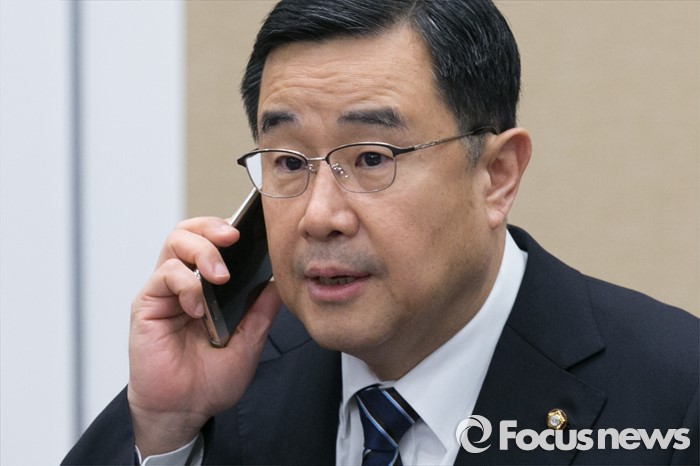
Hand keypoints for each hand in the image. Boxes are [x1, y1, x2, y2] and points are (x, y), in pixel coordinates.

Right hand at [126, 217, 280, 456]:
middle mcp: (185, 282)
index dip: (229, 229)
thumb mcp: (248, 342)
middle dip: (213, 226)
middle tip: (233, 238)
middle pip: (190, 230)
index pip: (214, 241)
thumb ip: (261, 311)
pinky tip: (198, 308)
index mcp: (208, 286)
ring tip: (220, 277)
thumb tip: (278, 282)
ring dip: (203, 252)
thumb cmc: (210, 380)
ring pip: (175, 242)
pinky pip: (164, 275)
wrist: (183, 410)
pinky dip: (186, 284)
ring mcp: (165, 291)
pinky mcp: (148, 304)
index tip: (253, 230)